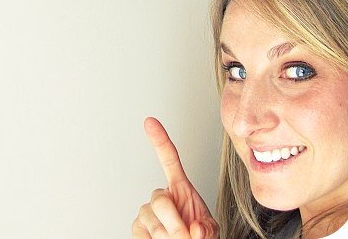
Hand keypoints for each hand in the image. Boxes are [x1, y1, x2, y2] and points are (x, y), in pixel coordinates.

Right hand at [132, 117, 218, 238]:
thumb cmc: (199, 237)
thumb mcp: (210, 230)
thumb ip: (207, 228)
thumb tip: (196, 230)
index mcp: (180, 188)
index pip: (169, 160)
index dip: (160, 140)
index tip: (150, 122)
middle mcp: (160, 196)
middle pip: (160, 202)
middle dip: (175, 225)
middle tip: (186, 238)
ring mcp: (147, 212)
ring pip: (154, 224)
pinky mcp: (137, 227)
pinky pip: (144, 236)